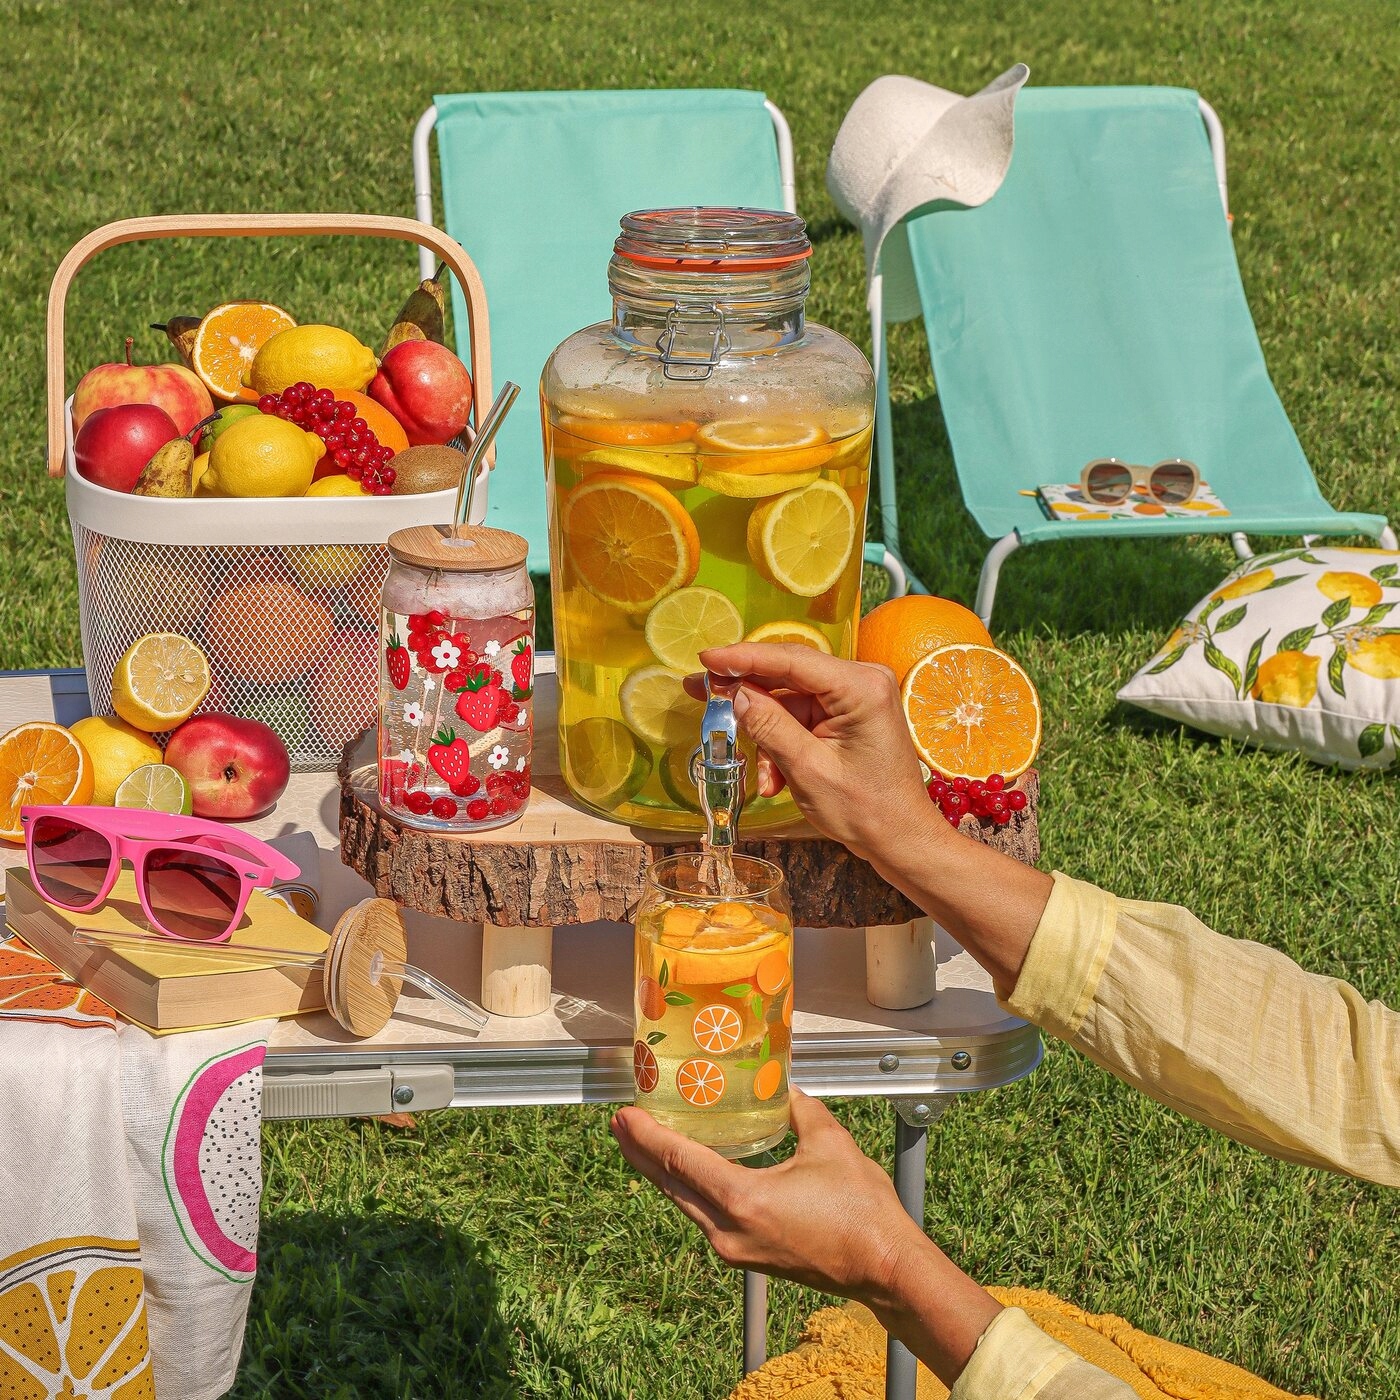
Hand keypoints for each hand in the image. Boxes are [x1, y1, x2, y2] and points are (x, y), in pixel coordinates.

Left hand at [611, 1090, 1004, 1384]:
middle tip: (620, 1122)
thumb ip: (799, 1109)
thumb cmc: (861, 1211)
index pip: (679, 1162)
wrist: (884, 1268)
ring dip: (662, 1170)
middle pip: (670, 1185)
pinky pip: (703, 1215)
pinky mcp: (746, 1254)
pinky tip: (686, 1170)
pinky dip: (687, 1188)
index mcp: (743, 1201)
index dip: (646, 1135)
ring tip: (644, 1141)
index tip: (623, 1113)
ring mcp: (735, 1248)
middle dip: (641, 1151)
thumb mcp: (828, 1143)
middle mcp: (728, 1231)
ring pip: (684, 1202)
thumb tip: (782, 1087)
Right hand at [687, 643, 933, 861]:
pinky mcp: (848, 714)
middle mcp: (861, 681)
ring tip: (762, 777)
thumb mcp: (808, 769)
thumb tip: (735, 693)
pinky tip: (775, 779)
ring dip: (767, 736)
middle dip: (745, 692)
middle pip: (788, 674)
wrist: (900, 839)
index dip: (744, 657)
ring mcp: (856, 697)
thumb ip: (769, 726)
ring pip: (789, 701)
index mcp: (860, 687)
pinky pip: (801, 717)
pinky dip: (783, 743)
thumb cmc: (865, 810)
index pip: (791, 659)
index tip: (706, 660)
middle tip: (699, 691)